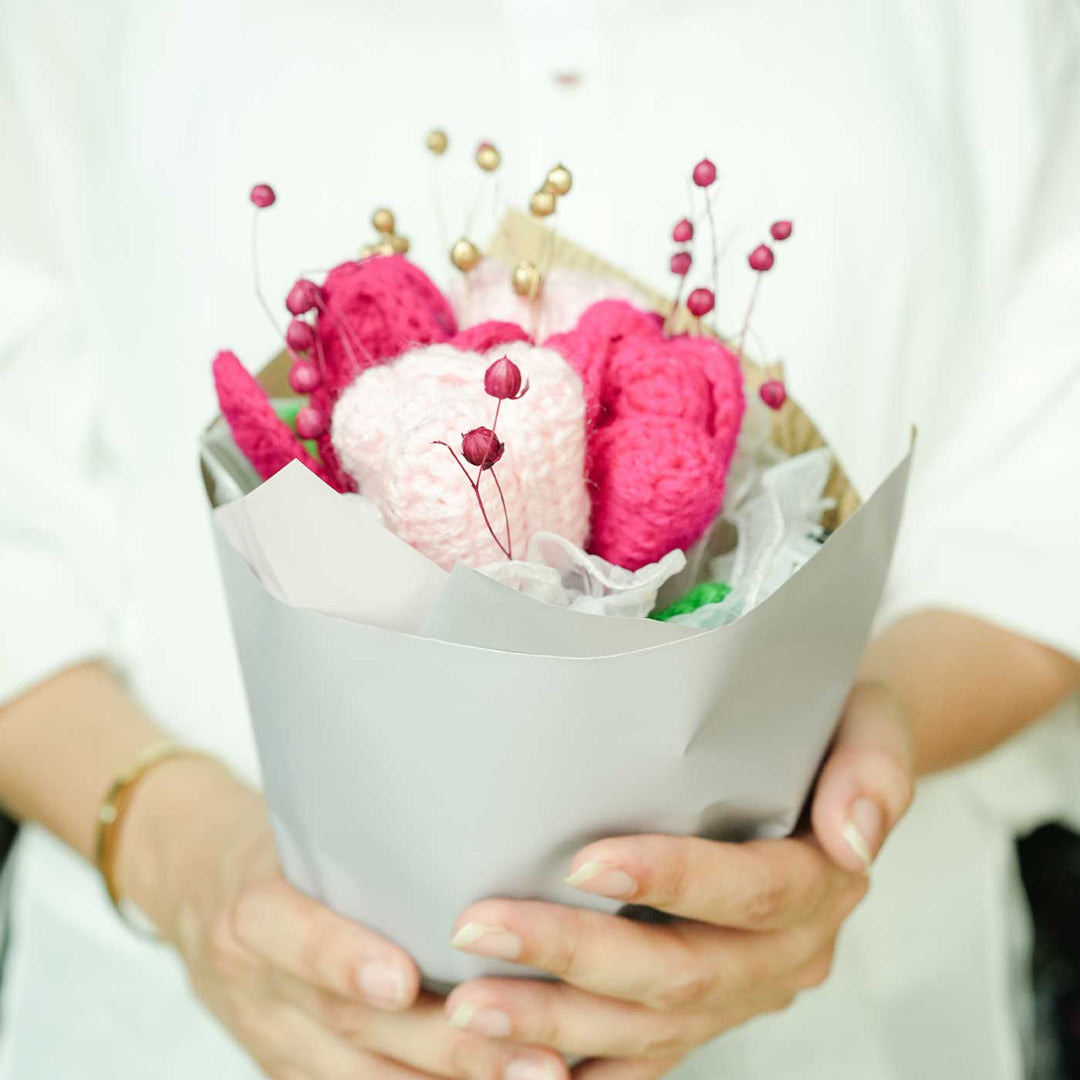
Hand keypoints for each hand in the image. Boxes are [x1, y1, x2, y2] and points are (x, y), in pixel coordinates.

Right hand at [118, 756, 567, 1079]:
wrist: (191, 889)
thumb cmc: (271, 846)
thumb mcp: (295, 826)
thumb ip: (365, 844)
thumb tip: (478, 831)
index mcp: (255, 910)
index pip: (296, 936)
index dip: (345, 962)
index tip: (405, 979)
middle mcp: (256, 982)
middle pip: (351, 1025)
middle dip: (448, 1044)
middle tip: (536, 1054)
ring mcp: (270, 1037)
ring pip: (361, 1077)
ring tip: (539, 1077)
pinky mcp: (285, 1070)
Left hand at [443, 680, 914, 1078]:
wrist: (837, 774)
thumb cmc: (832, 733)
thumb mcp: (869, 728)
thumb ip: (872, 773)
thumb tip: (855, 837)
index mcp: (820, 886)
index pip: (749, 891)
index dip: (672, 879)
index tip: (583, 863)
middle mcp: (782, 956)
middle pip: (680, 973)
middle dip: (576, 958)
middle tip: (480, 929)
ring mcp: (738, 995)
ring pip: (647, 1030)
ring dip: (555, 1024)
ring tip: (468, 1007)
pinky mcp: (701, 1015)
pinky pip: (639, 1060)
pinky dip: (577, 1067)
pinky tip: (506, 1065)